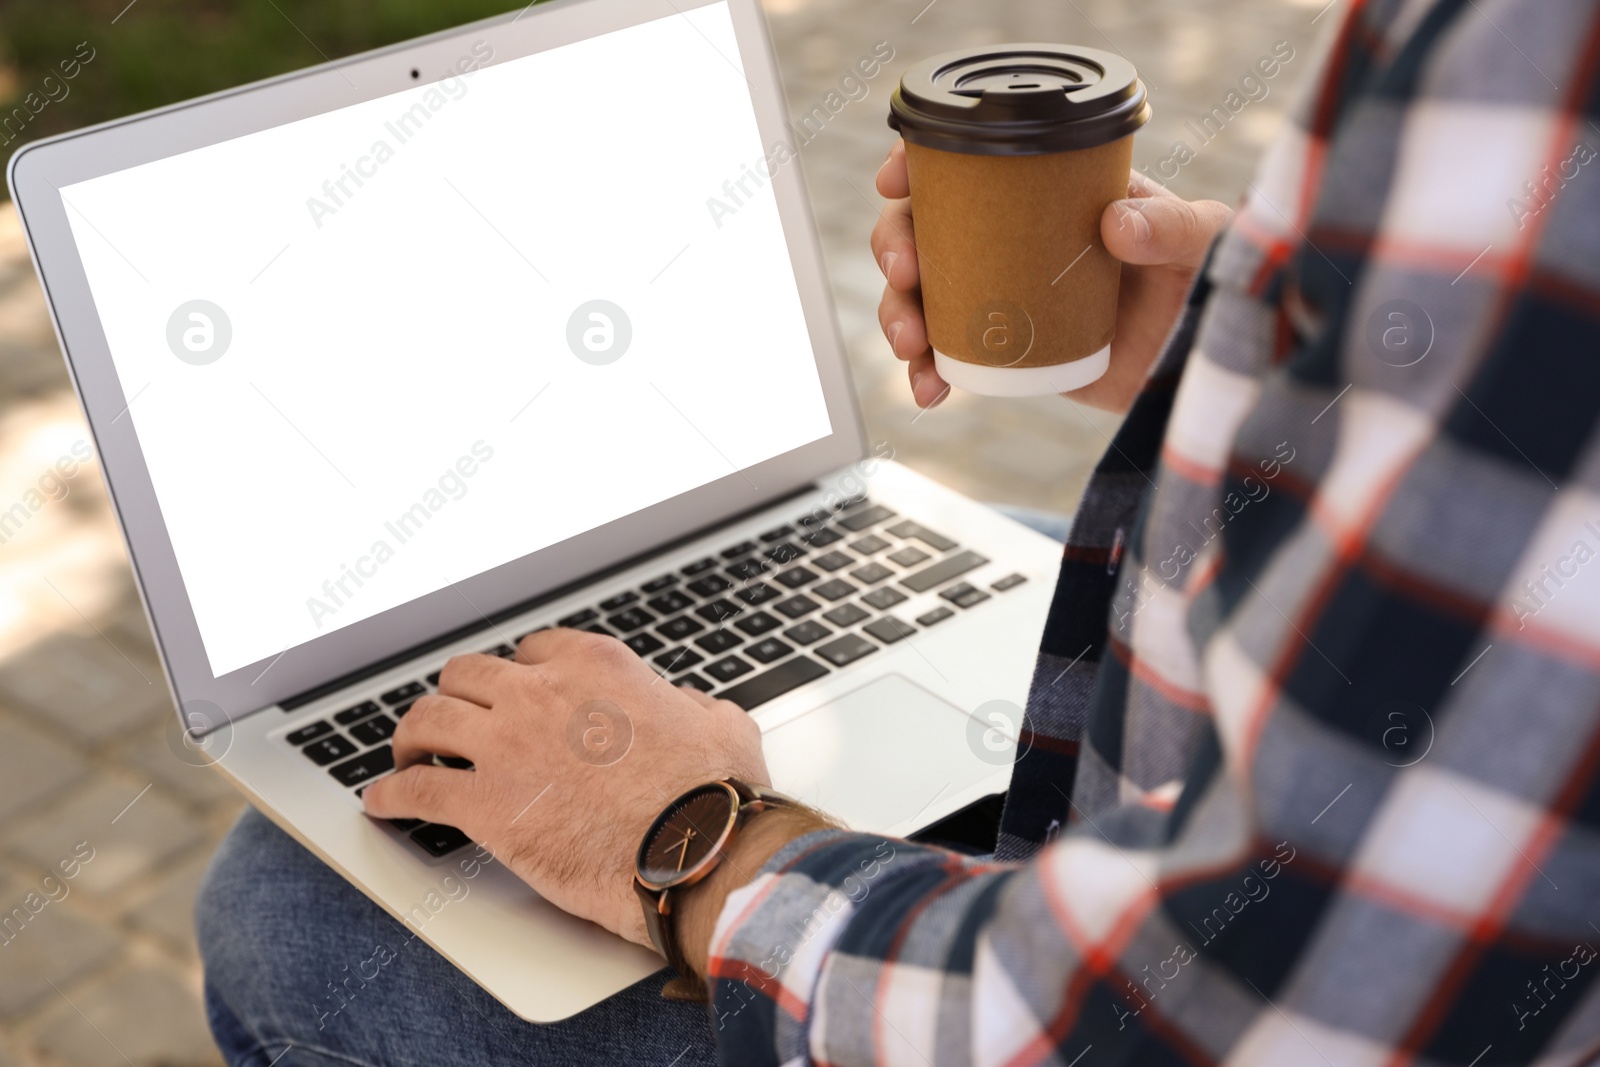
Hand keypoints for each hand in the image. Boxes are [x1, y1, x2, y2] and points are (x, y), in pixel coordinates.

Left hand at [361, 629, 770, 947]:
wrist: (699, 852)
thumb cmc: (716, 796)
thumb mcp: (724, 726)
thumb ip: (694, 708)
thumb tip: (689, 709)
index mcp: (597, 668)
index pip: (535, 649)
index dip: (520, 674)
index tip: (514, 694)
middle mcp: (542, 694)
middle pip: (467, 675)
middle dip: (456, 697)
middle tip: (452, 722)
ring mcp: (507, 747)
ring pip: (428, 719)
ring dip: (412, 738)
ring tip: (407, 756)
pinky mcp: (485, 807)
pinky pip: (414, 792)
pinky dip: (390, 796)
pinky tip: (382, 805)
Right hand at [871, 140, 1233, 413]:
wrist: (1200, 362)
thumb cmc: (1206, 283)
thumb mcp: (1201, 243)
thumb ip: (1171, 229)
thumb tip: (1115, 225)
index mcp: (1048, 193)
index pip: (970, 166)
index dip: (918, 165)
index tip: (894, 180)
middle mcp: (1013, 239)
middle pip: (926, 228)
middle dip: (895, 245)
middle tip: (905, 271)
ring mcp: (1002, 295)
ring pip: (923, 294)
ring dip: (899, 313)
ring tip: (911, 344)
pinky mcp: (1004, 350)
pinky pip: (946, 356)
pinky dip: (926, 373)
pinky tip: (929, 390)